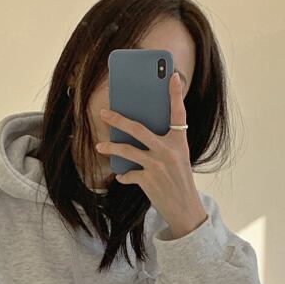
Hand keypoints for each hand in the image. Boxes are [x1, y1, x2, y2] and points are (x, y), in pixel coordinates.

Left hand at [95, 71, 206, 238]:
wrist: (185, 208)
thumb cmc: (179, 180)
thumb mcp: (179, 157)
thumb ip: (164, 143)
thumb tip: (138, 133)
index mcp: (179, 141)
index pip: (178, 112)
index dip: (175, 93)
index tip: (172, 75)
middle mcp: (169, 150)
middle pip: (138, 129)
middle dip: (118, 120)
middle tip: (104, 112)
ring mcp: (157, 165)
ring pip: (127, 151)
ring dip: (111, 148)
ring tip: (99, 146)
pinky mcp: (148, 180)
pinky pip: (129, 174)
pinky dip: (124, 175)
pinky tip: (122, 176)